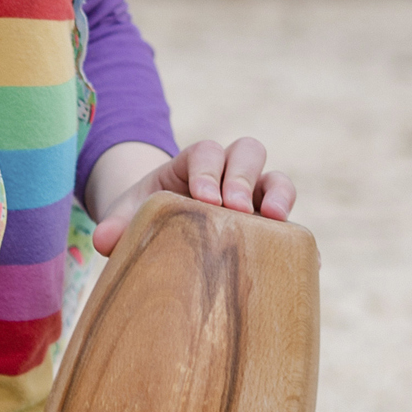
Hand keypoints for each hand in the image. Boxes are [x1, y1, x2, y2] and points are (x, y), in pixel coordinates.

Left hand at [86, 137, 296, 254]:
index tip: (205, 198)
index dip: (210, 170)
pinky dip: (300, 239)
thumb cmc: (148, 218)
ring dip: (280, 195)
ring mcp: (255, 197)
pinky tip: (307, 260)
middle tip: (235, 209)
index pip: (207, 151)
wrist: (168, 235)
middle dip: (243, 177)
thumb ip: (116, 224)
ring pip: (278, 179)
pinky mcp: (272, 227)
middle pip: (248, 152)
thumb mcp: (130, 216)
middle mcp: (230, 172)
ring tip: (275, 219)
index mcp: (193, 163)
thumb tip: (104, 241)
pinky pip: (293, 226)